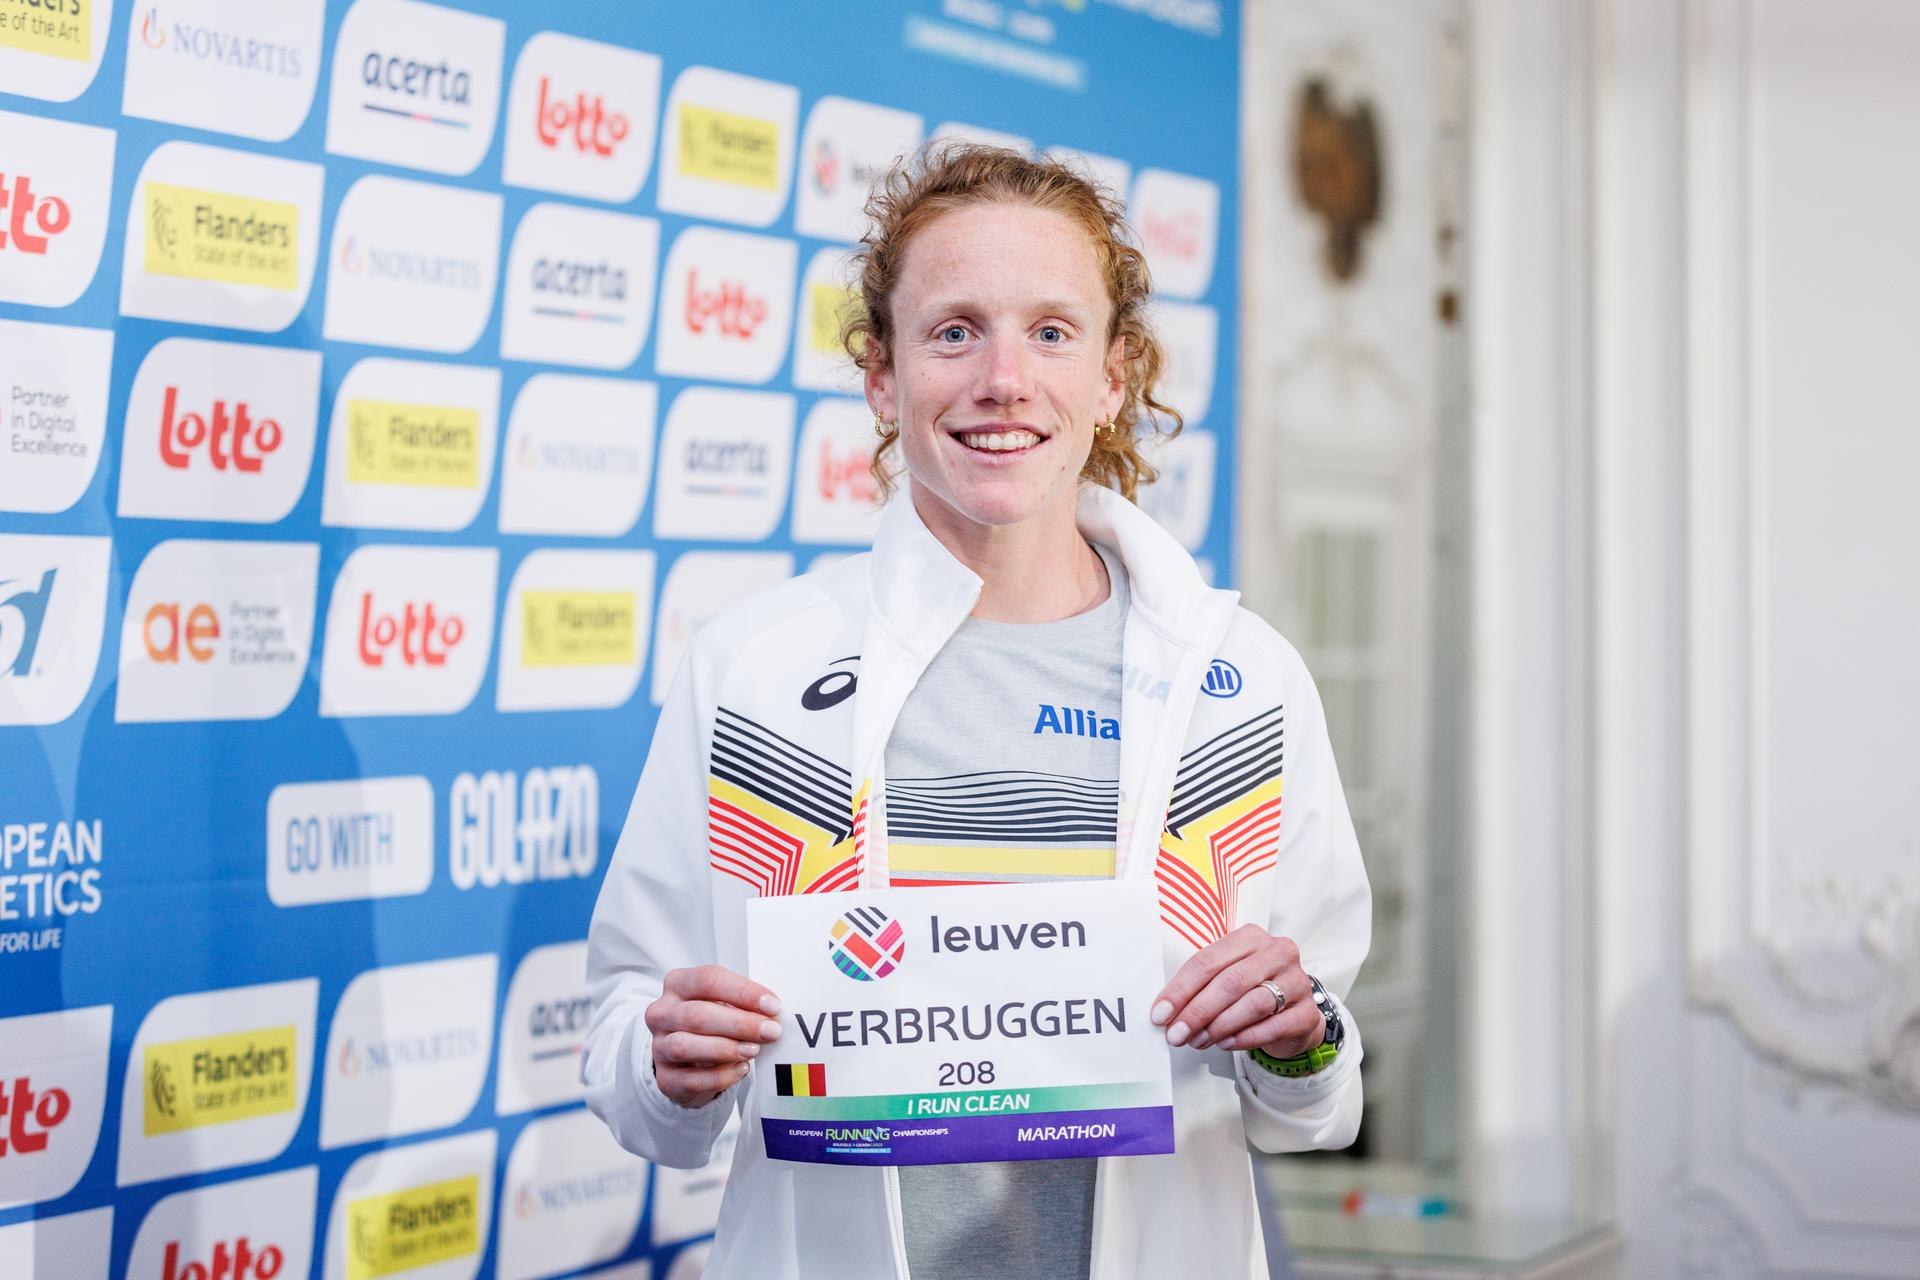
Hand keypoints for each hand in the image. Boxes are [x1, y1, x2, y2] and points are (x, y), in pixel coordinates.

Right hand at [645, 964, 783, 1108]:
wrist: (689, 1061)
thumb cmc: (712, 1022)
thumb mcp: (725, 1003)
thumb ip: (744, 1005)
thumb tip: (771, 1013)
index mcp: (677, 984)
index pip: (708, 980)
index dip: (743, 992)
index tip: (773, 1006)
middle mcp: (661, 1013)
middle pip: (697, 1014)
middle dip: (739, 1023)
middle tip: (770, 1031)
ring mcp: (659, 1046)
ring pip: (686, 1045)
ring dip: (725, 1048)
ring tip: (753, 1050)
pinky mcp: (665, 1078)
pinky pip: (690, 1079)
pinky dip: (720, 1076)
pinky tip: (741, 1069)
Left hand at [1150, 925, 1324, 1055]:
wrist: (1293, 1013)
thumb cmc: (1252, 990)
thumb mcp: (1226, 976)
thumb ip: (1200, 987)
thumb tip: (1166, 1013)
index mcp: (1250, 937)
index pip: (1208, 961)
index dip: (1180, 990)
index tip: (1160, 1014)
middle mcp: (1277, 953)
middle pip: (1230, 982)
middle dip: (1198, 1011)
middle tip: (1177, 1034)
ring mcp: (1297, 981)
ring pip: (1253, 1004)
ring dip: (1219, 1026)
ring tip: (1198, 1040)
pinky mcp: (1308, 1012)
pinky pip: (1273, 1026)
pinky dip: (1244, 1037)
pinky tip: (1225, 1044)